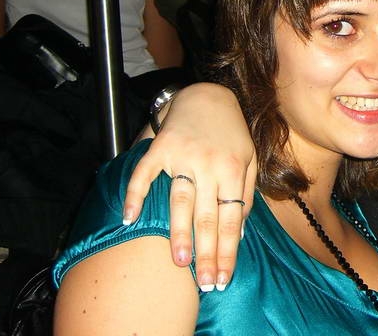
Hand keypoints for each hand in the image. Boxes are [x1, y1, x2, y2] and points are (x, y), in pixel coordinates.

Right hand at [124, 83, 256, 290]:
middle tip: (205, 282)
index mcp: (234, 168)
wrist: (206, 95)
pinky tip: (129, 217)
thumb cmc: (231, 133)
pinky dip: (135, 194)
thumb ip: (246, 194)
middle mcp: (209, 163)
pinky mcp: (161, 147)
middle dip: (207, 252)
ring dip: (179, 232)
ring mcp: (183, 155)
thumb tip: (239, 233)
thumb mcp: (249, 158)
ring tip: (180, 262)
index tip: (224, 278)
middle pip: (208, 215)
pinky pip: (144, 173)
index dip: (228, 250)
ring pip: (180, 200)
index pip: (231, 218)